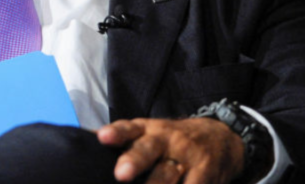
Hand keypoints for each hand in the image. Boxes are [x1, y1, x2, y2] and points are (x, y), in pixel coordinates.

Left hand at [96, 117, 243, 183]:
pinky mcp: (206, 173)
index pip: (129, 129)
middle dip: (135, 161)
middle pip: (148, 149)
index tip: (102, 138)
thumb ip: (122, 139)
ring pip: (169, 174)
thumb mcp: (148, 132)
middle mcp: (167, 140)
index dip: (116, 133)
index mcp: (148, 130)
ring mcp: (188, 157)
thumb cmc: (172, 140)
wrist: (221, 138)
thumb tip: (83, 139)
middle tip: (121, 174)